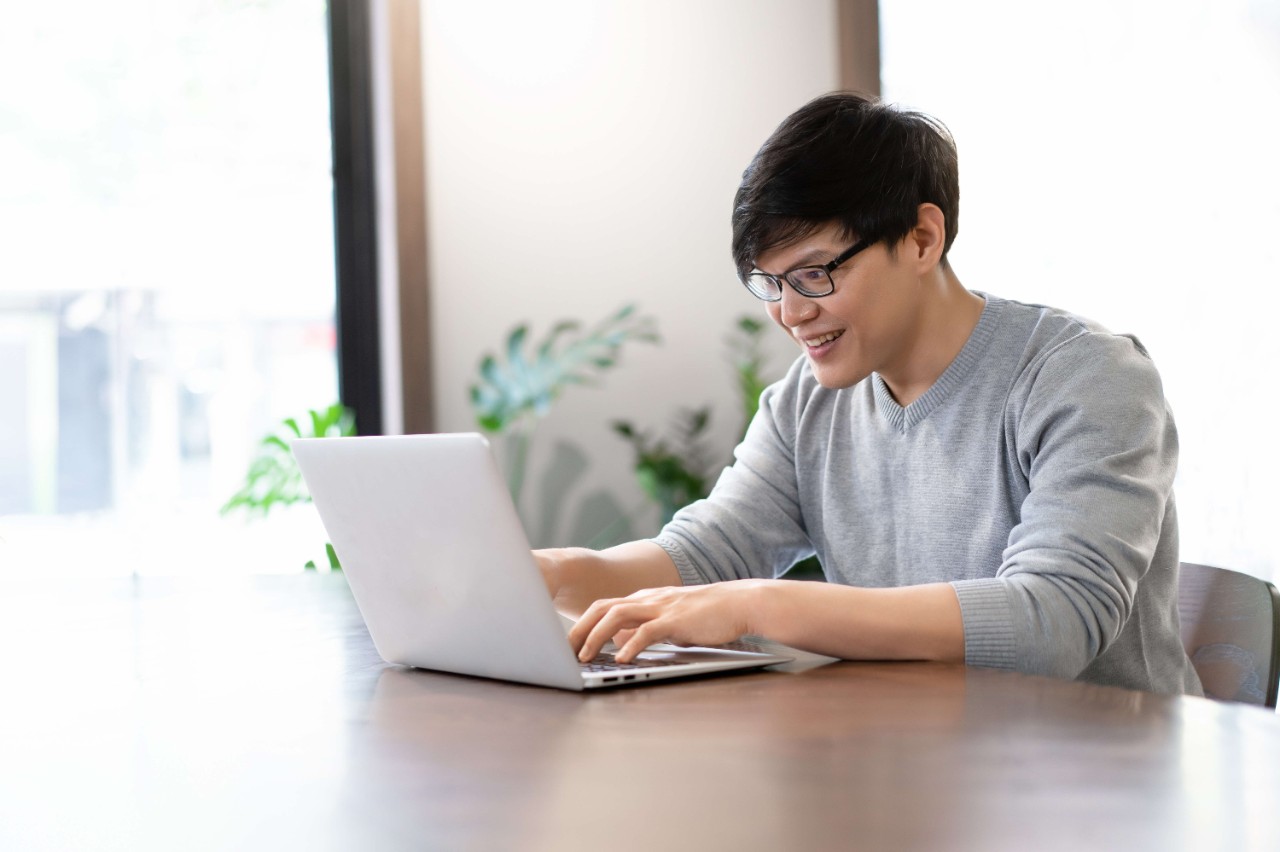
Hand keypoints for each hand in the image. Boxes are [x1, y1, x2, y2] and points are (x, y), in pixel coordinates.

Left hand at [569, 580, 767, 662]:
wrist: (740, 603)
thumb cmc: (708, 615)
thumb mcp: (670, 620)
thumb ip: (645, 628)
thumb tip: (621, 644)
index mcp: (645, 599)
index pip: (604, 606)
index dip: (583, 624)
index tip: (568, 643)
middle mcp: (648, 599)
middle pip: (603, 607)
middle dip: (579, 629)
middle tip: (563, 651)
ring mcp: (662, 607)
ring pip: (618, 615)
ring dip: (597, 637)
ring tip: (585, 657)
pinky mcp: (677, 619)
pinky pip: (647, 631)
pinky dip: (631, 645)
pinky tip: (622, 659)